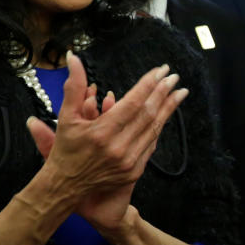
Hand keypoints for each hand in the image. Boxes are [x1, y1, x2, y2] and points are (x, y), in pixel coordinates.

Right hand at [26, 53, 188, 235]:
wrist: (66, 186)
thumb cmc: (65, 149)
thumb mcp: (65, 117)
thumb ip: (73, 86)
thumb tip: (73, 58)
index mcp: (102, 132)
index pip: (133, 103)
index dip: (148, 85)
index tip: (161, 71)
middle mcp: (118, 147)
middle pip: (148, 114)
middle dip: (163, 92)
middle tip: (174, 76)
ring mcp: (129, 161)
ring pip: (154, 129)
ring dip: (168, 108)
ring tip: (179, 92)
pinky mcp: (135, 170)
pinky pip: (152, 144)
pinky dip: (159, 127)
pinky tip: (167, 114)